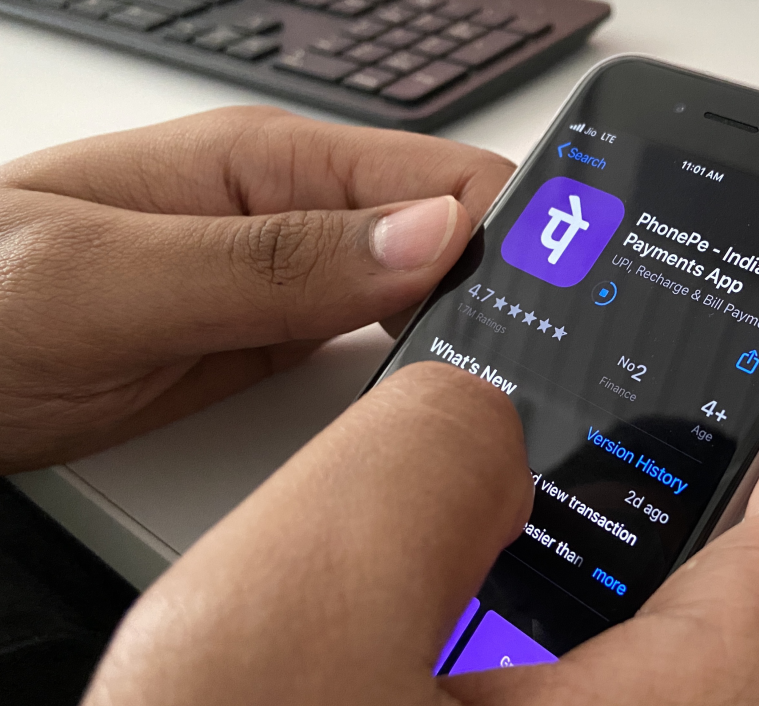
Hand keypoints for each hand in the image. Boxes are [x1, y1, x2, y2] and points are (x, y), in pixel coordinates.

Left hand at [0, 106, 513, 472]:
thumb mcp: (112, 277)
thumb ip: (271, 261)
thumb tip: (422, 237)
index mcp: (269, 165)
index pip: (440, 178)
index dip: (521, 232)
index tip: (563, 303)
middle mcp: (295, 220)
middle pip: (452, 240)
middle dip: (512, 292)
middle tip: (550, 368)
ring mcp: (293, 286)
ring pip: (428, 300)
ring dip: (476, 334)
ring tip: (518, 389)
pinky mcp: (281, 346)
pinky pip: (381, 351)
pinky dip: (425, 375)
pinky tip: (450, 404)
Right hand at [48, 365, 758, 705]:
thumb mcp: (285, 644)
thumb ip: (407, 459)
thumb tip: (475, 413)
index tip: (656, 328)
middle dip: (629, 467)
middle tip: (506, 447)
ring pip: (692, 625)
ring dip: (567, 569)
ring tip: (444, 569)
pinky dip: (546, 658)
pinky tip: (437, 670)